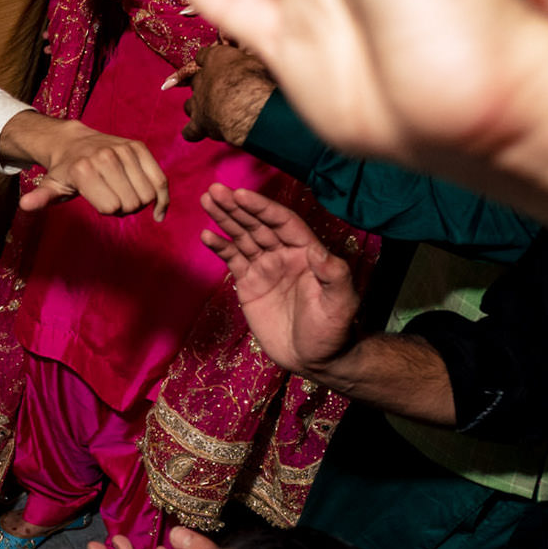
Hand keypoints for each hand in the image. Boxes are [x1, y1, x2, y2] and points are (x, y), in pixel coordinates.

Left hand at [1, 111, 170, 218]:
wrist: (73, 141)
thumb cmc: (64, 171)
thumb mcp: (50, 186)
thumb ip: (41, 198)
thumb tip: (25, 205)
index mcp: (84, 170)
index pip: (111, 208)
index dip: (107, 211)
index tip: (98, 202)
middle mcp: (105, 157)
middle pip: (131, 203)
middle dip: (124, 209)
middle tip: (112, 198)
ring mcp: (124, 150)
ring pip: (148, 194)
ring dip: (139, 202)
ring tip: (125, 194)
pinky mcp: (139, 147)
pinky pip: (161, 181)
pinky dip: (163, 200)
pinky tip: (157, 212)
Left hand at [176, 40, 275, 145]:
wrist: (249, 104)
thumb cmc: (258, 78)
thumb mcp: (259, 58)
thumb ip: (251, 57)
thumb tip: (261, 58)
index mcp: (216, 58)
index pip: (204, 55)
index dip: (208, 60)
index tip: (215, 62)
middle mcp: (202, 79)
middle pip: (196, 81)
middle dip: (206, 85)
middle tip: (221, 90)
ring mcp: (198, 102)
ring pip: (189, 105)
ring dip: (198, 107)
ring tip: (211, 111)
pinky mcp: (199, 124)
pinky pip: (190, 131)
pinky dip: (194, 132)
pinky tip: (200, 132)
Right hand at [200, 184, 361, 375]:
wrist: (314, 359)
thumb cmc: (333, 331)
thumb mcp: (341, 303)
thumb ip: (334, 275)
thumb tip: (319, 251)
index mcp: (306, 252)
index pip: (281, 222)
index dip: (261, 207)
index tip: (241, 194)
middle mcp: (284, 255)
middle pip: (257, 224)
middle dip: (236, 206)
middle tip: (215, 190)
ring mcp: (265, 268)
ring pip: (242, 237)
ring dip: (225, 219)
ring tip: (206, 200)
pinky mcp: (249, 284)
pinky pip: (233, 260)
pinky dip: (219, 247)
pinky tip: (207, 235)